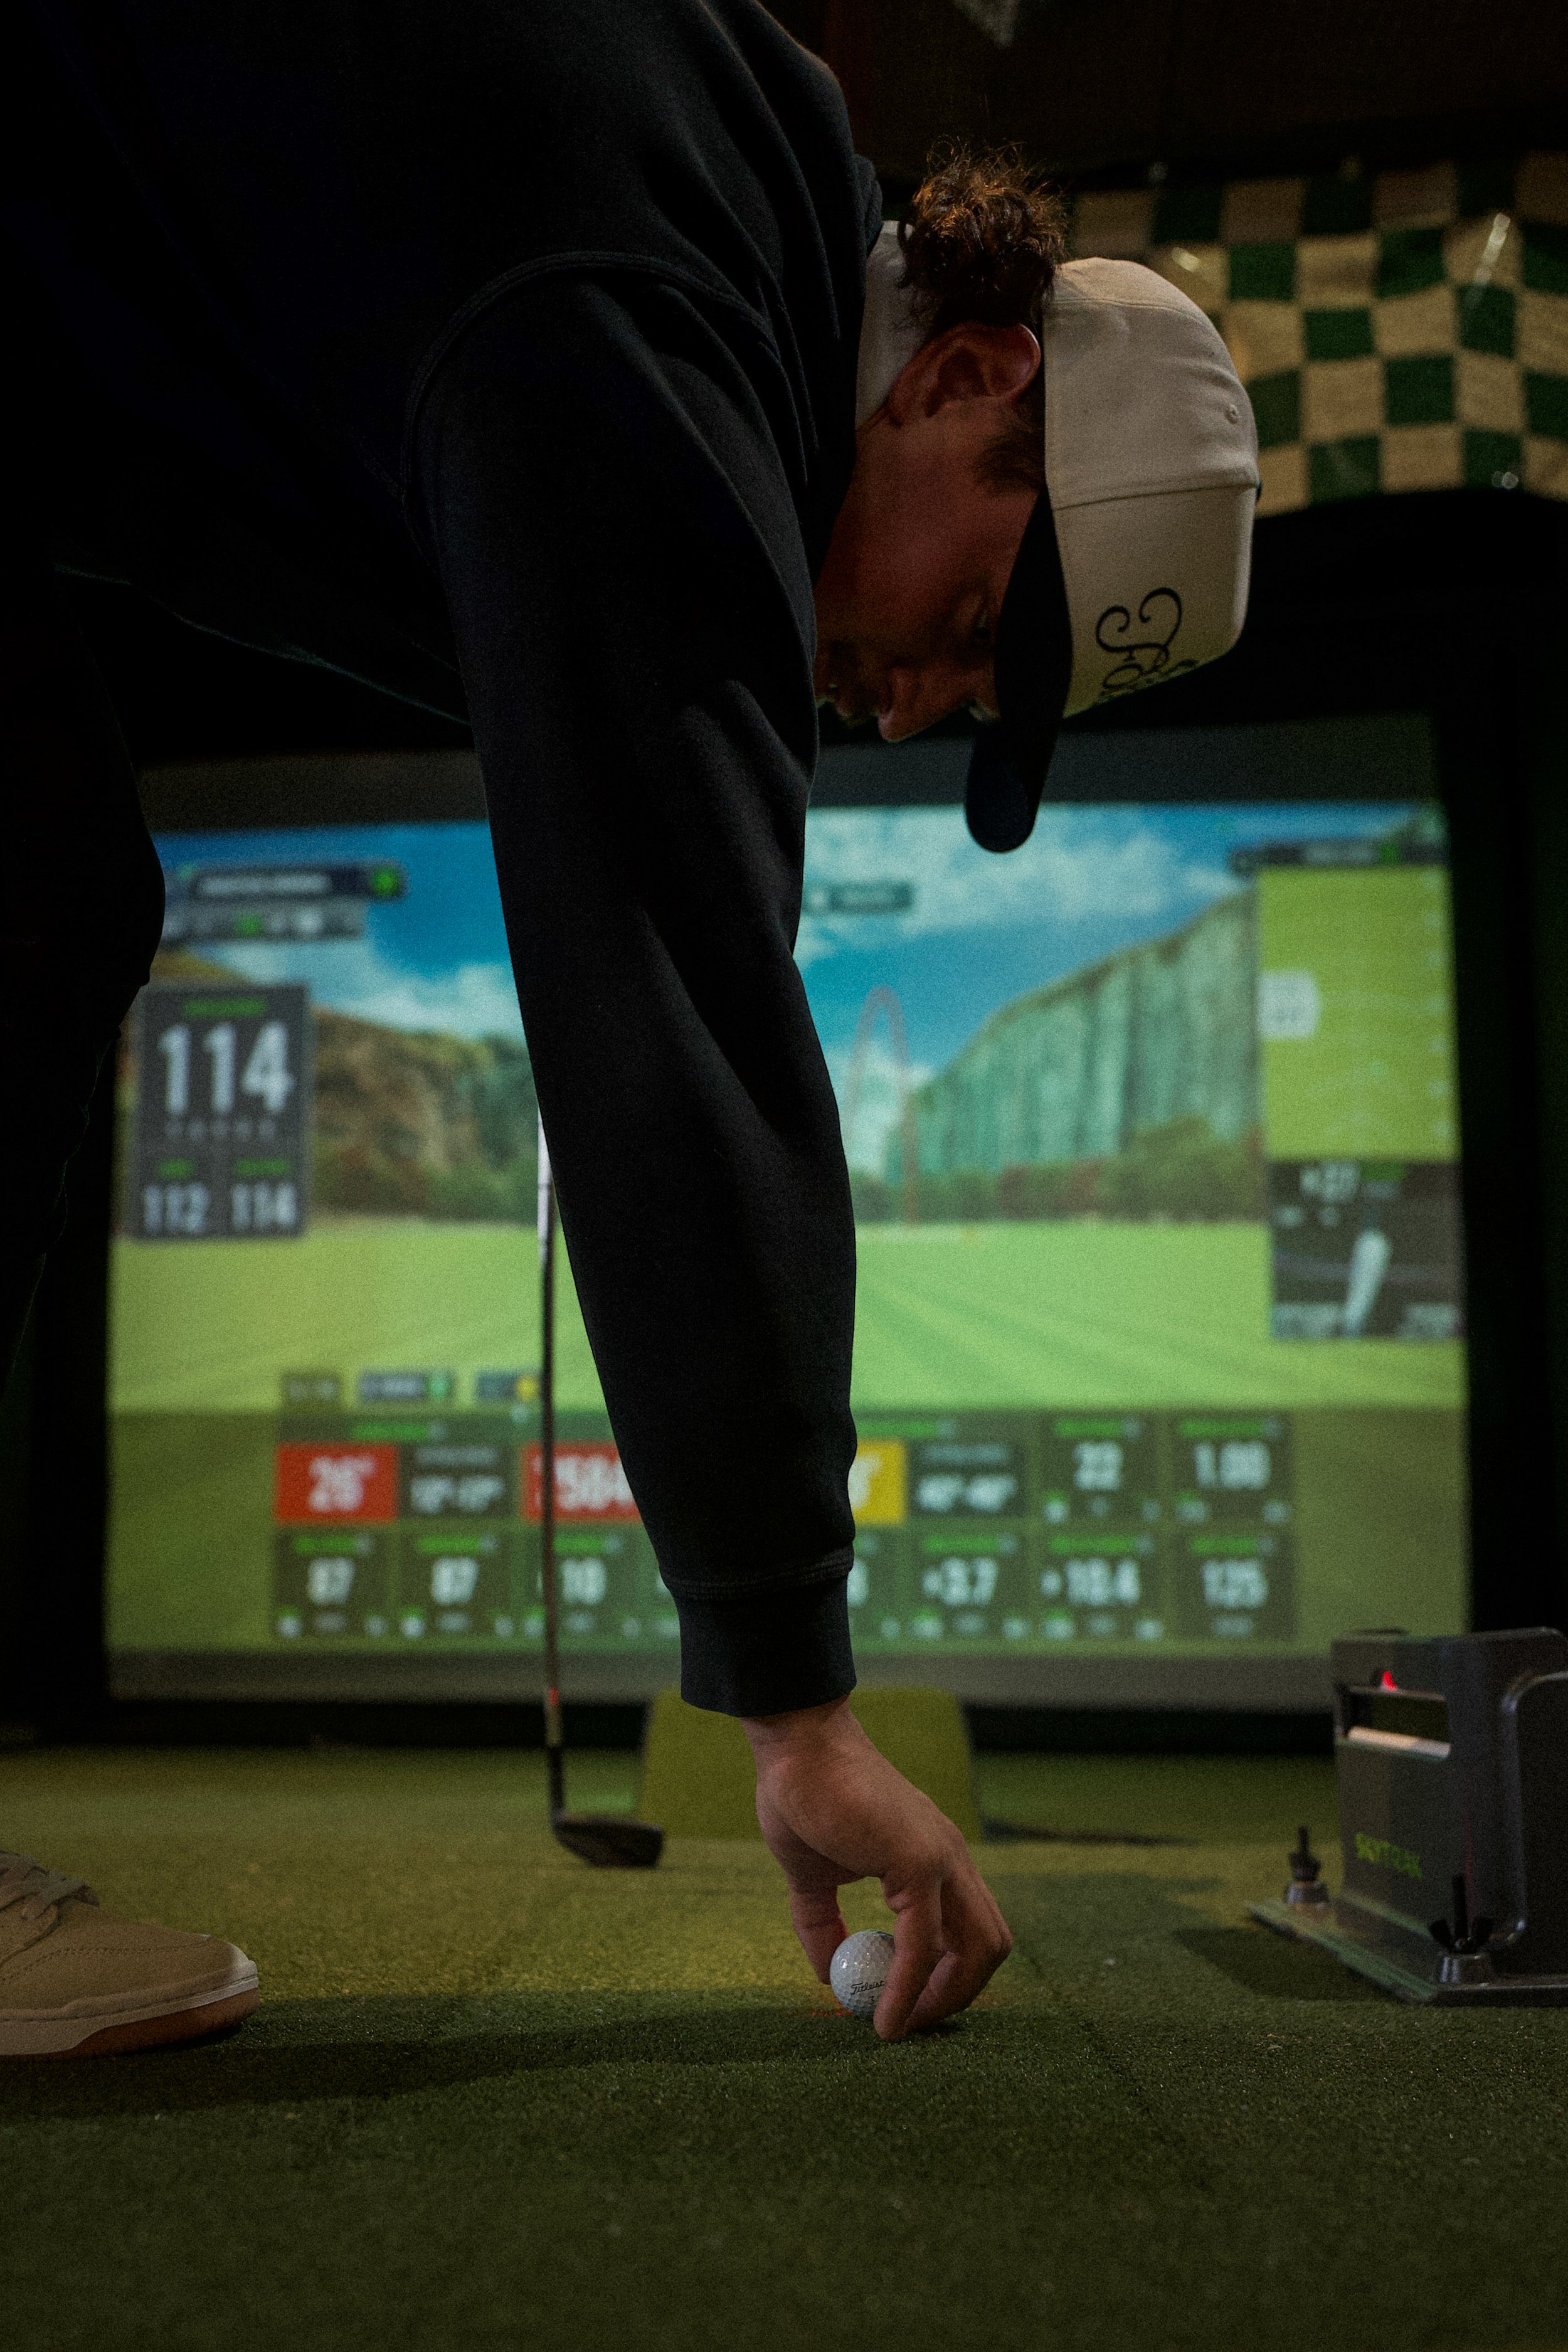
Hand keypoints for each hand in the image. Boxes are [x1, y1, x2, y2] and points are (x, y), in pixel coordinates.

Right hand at [742, 1697, 1011, 2040]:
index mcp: (933, 1856)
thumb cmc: (802, 1797)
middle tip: (910, 2026)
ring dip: (945, 1999)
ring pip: (979, 1947)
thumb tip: (829, 1975)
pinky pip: (924, 1944)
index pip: (968, 1927)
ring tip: (900, 2026)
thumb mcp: (813, 1875)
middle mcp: (950, 1857)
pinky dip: (910, 1989)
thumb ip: (823, 1922)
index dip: (947, 1976)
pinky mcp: (919, 1859)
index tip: (905, 2007)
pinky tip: (883, 2017)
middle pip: (990, 1944)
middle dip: (957, 1996)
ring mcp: (941, 1856)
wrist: (794, 1746)